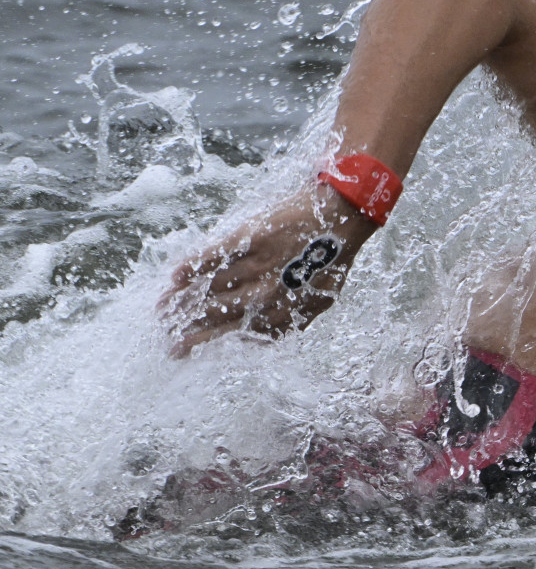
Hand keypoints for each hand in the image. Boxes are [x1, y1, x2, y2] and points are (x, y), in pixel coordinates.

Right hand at [160, 184, 376, 355]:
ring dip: (182, 299)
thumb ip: (289, 323)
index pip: (235, 332)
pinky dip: (196, 264)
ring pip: (213, 287)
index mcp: (283, 311)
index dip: (205, 342)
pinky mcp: (255, 237)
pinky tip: (175, 275)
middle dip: (186, 327)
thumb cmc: (332, 261)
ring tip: (160, 309)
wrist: (343, 218)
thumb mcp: (319, 300)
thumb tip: (259, 341)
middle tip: (163, 336)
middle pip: (218, 314)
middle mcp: (268, 292)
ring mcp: (260, 264)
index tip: (181, 350)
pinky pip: (218, 255)